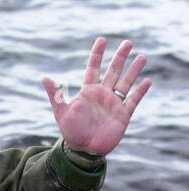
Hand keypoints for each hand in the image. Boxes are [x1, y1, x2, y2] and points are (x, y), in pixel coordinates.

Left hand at [41, 37, 151, 156]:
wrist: (83, 150)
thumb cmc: (71, 131)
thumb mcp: (61, 111)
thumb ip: (55, 94)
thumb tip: (44, 77)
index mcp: (88, 91)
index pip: (93, 68)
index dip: (97, 54)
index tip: (102, 40)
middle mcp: (102, 94)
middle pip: (113, 71)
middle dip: (120, 56)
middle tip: (128, 42)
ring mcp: (114, 104)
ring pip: (126, 82)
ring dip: (133, 70)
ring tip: (142, 56)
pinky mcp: (123, 115)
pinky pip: (133, 100)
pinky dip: (140, 91)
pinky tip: (147, 81)